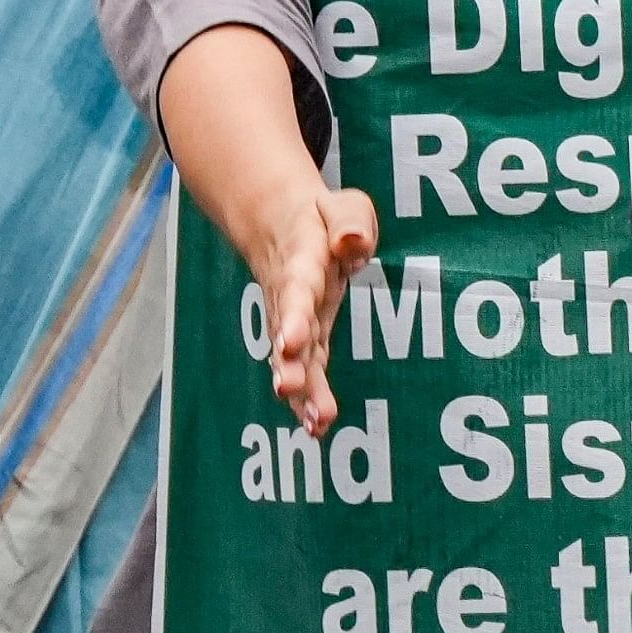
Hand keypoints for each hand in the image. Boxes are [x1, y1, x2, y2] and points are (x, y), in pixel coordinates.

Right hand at [255, 182, 377, 433]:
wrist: (278, 224)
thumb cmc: (321, 217)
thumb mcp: (342, 204)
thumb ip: (350, 221)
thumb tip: (353, 245)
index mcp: (300, 259)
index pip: (296, 288)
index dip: (293, 315)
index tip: (290, 342)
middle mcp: (290, 296)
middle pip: (286, 331)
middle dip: (287, 362)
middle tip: (287, 388)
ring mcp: (293, 320)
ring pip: (292, 357)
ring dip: (300, 390)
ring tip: (313, 424)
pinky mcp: (302, 339)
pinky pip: (303, 369)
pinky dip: (307, 399)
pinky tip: (316, 428)